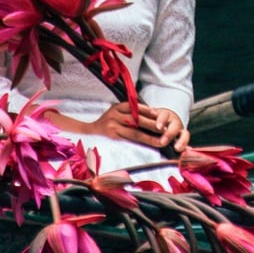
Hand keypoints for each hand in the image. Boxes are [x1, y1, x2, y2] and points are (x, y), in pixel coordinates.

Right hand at [42, 100, 188, 155]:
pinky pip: (129, 140)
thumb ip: (131, 110)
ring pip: (135, 132)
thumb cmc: (106, 121)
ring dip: (150, 137)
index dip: (150, 111)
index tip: (162, 114)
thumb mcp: (116, 110)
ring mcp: (113, 127)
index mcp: (117, 106)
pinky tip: (149, 145)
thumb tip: (152, 112)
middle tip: (167, 128)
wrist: (87, 131)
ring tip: (162, 140)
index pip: (137, 107)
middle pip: (138, 119)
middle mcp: (115, 115)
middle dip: (153, 124)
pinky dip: (141, 143)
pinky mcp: (112, 137)